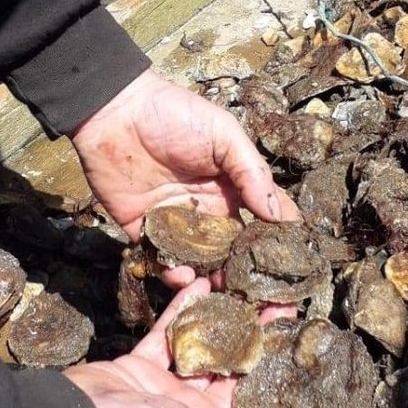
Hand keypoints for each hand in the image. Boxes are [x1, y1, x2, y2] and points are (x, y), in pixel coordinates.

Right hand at [65, 279, 300, 407]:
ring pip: (202, 349)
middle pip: (233, 371)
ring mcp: (167, 390)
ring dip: (222, 321)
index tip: (295, 342)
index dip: (275, 376)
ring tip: (245, 290)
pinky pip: (168, 335)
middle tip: (278, 303)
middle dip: (256, 339)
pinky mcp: (143, 367)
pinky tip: (201, 285)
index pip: (253, 406)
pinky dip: (183, 311)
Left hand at [70, 69, 299, 290]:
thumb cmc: (175, 116)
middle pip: (233, 250)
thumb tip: (279, 216)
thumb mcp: (224, 135)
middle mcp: (208, 212)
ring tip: (219, 288)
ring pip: (200, 263)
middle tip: (255, 294)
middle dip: (245, 273)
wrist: (115, 113)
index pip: (262, 221)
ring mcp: (177, 225)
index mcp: (231, 191)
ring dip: (211, 279)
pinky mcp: (145, 232)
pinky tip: (183, 275)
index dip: (278, 242)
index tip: (292, 265)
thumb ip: (251, 173)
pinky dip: (173, 274)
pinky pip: (163, 261)